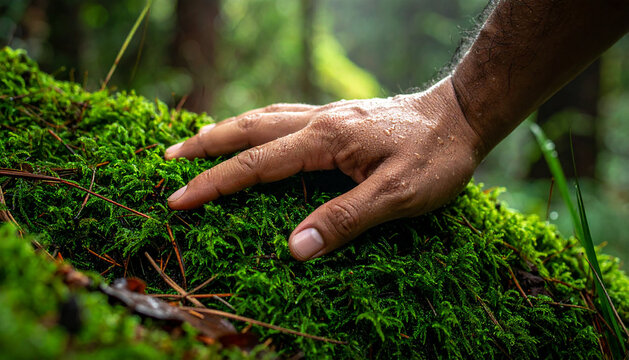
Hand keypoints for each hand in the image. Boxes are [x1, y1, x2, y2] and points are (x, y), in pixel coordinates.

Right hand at [164, 77, 483, 260]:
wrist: (461, 115)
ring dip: (226, 131)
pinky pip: (284, 118)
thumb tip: (295, 250)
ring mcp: (327, 116)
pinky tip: (254, 135)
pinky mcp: (338, 119)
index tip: (179, 199)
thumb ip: (345, 219)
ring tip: (196, 142)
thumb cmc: (435, 156)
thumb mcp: (397, 195)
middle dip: (205, 147)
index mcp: (326, 140)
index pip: (257, 164)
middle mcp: (319, 122)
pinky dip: (255, 126)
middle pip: (249, 131)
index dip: (215, 184)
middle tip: (168, 159)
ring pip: (263, 119)